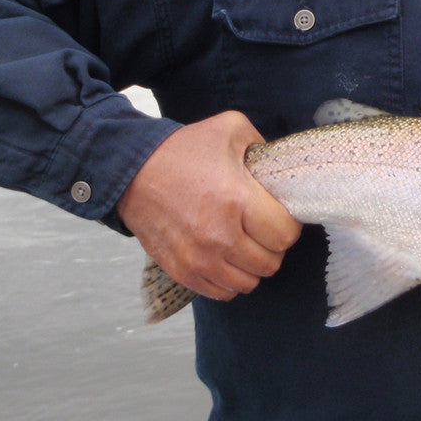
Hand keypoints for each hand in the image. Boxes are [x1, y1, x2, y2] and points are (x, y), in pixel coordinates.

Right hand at [117, 111, 302, 301]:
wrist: (132, 171)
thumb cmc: (182, 151)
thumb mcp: (231, 129)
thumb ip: (262, 144)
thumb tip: (279, 166)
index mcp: (236, 199)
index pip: (284, 235)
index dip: (288, 225)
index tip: (279, 215)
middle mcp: (219, 235)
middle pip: (269, 263)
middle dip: (272, 246)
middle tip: (263, 230)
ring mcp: (198, 258)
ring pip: (248, 283)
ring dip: (252, 266)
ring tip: (245, 244)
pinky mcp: (181, 271)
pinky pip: (221, 292)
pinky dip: (229, 280)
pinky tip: (226, 258)